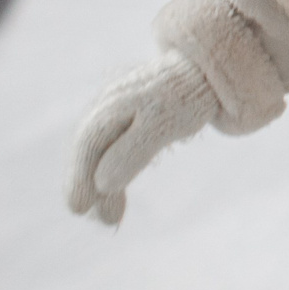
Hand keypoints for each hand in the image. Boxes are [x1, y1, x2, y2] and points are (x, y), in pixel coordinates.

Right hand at [66, 53, 218, 224]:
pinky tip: (114, 189)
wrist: (210, 68)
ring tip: (109, 217)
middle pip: (88, 150)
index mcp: (112, 104)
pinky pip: (110, 144)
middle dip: (89, 187)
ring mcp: (115, 107)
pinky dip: (110, 168)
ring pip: (98, 150)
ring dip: (99, 183)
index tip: (78, 210)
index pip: (87, 145)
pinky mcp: (128, 112)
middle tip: (103, 221)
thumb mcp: (165, 123)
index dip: (79, 178)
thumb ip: (132, 152)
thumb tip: (103, 184)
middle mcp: (106, 104)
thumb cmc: (189, 96)